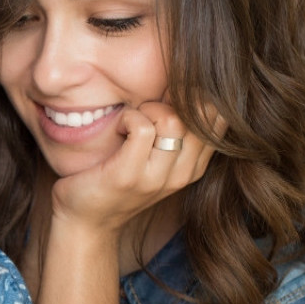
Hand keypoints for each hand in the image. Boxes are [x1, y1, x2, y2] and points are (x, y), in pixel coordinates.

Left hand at [50, 100, 222, 233]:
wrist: (85, 220)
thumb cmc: (116, 178)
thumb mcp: (155, 156)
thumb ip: (175, 130)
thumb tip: (186, 82)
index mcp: (194, 167)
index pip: (219, 118)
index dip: (195, 97)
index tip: (168, 99)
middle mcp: (182, 174)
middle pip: (200, 115)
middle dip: (170, 101)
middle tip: (144, 112)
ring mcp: (157, 178)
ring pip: (173, 121)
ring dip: (147, 110)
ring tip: (131, 121)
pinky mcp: (129, 176)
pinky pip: (142, 128)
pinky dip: (128, 119)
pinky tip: (117, 130)